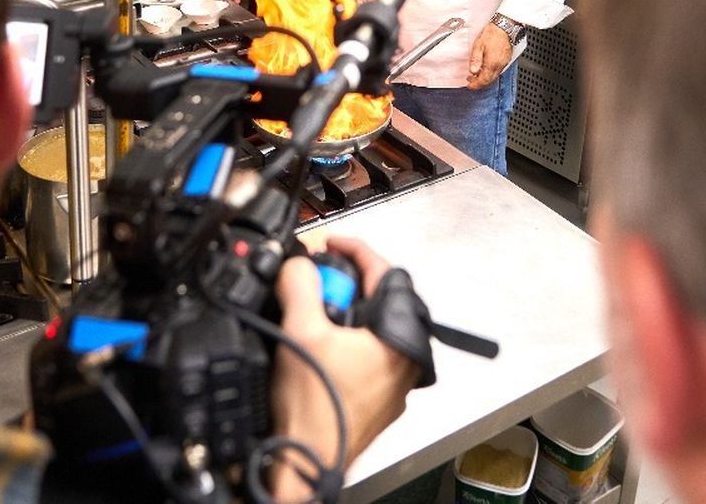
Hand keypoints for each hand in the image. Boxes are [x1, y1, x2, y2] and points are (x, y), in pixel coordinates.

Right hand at [270, 237, 419, 498]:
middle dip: (344, 283)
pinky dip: (342, 341)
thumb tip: (299, 263)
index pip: (385, 273)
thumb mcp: (300, 330)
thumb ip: (300, 284)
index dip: (354, 249)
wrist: (303, 463)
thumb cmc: (312, 409)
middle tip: (314, 281)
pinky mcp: (375, 400)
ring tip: (310, 313)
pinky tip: (315, 347)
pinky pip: (364, 355)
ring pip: (370, 329)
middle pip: (378, 300)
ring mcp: (392, 384)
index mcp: (400, 339)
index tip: (331, 242)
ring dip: (341, 313)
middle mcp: (405, 361)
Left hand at [466, 22, 512, 89]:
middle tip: (471, 81)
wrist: (505, 26)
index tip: (469, 85)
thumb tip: (472, 71)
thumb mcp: (479, 45)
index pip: (483, 80)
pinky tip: (486, 68)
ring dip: (485, 78)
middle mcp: (499, 65)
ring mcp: (504, 63)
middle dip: (479, 83)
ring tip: (476, 74)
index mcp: (491, 64)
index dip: (475, 85)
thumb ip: (475, 60)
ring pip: (494, 77)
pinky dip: (490, 73)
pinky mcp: (506, 59)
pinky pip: (498, 71)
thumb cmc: (493, 33)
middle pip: (489, 81)